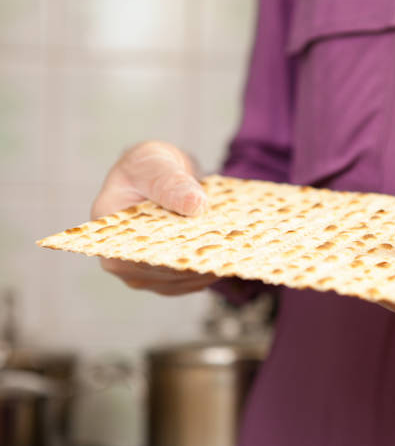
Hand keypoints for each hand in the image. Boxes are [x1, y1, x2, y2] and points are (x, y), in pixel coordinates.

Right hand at [91, 140, 217, 294]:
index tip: (204, 243)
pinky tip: (231, 252)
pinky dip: (212, 266)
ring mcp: (143, 276)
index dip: (172, 251)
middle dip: (196, 257)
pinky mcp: (167, 281)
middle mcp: (120, 261)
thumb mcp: (156, 164)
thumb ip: (170, 183)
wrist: (163, 179)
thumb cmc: (150, 167)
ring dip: (209, 264)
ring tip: (235, 246)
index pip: (139, 254)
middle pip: (164, 270)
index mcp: (107, 232)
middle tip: (230, 244)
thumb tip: (194, 204)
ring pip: (183, 278)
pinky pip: (194, 280)